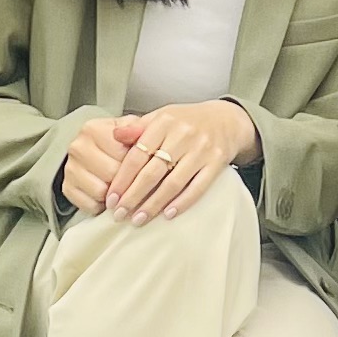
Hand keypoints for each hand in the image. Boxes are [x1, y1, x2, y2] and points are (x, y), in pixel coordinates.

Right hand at [57, 113, 134, 215]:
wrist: (101, 152)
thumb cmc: (122, 141)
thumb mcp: (133, 129)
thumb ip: (138, 129)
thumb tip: (137, 131)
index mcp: (93, 129)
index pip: (121, 155)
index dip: (135, 164)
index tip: (141, 164)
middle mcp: (77, 147)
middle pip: (111, 174)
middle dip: (125, 179)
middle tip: (132, 178)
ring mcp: (70, 168)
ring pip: (100, 191)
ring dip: (113, 193)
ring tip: (118, 185)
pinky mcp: (67, 188)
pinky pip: (89, 205)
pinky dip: (101, 204)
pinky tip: (106, 195)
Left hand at [99, 99, 259, 220]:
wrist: (226, 120)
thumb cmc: (186, 122)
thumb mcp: (161, 117)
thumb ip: (137, 128)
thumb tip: (114, 136)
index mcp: (164, 122)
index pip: (137, 154)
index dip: (122, 179)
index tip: (111, 198)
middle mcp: (183, 134)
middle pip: (153, 172)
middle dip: (133, 196)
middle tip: (120, 214)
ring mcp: (201, 149)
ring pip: (173, 183)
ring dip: (154, 204)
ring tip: (139, 219)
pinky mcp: (217, 162)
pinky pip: (198, 187)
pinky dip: (182, 203)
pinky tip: (168, 214)